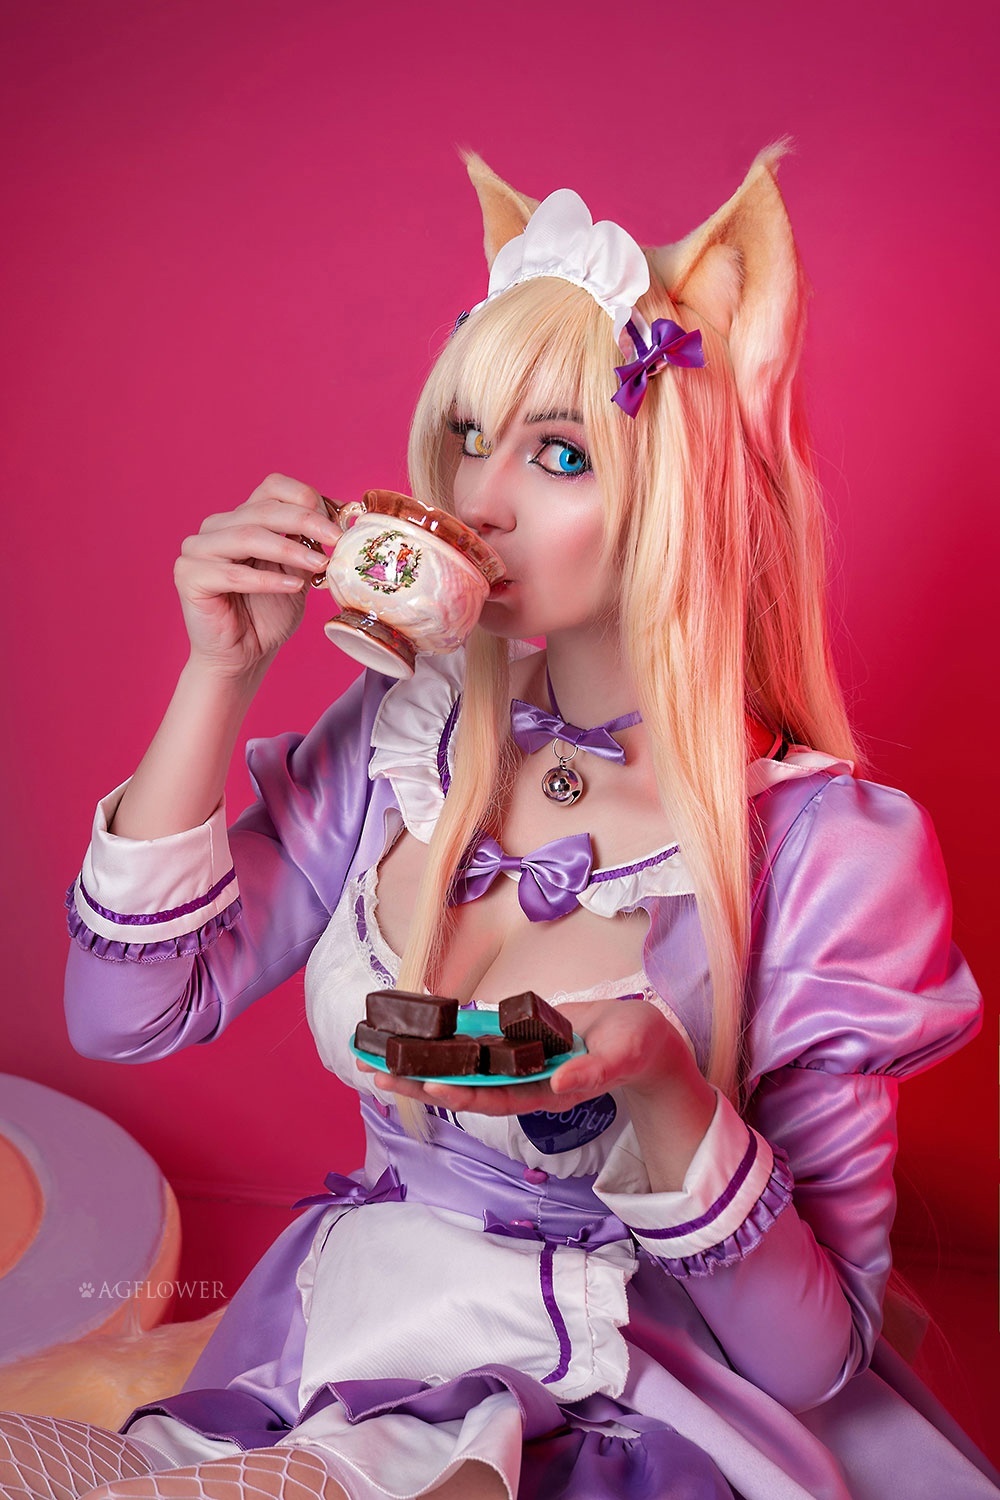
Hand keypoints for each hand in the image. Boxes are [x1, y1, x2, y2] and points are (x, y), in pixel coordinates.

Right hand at [174, 473, 343, 678]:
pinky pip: (232, 574)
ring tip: (319, 564)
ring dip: (289, 549)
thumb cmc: (267, 615)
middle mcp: (216, 527)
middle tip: (337, 538)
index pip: (272, 488)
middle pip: (263, 510)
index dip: (306, 498)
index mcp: (241, 518)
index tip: (337, 523)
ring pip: (247, 536)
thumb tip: (343, 518)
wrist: (243, 656)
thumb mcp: (298, 573)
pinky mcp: (189, 577)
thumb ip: (310, 545)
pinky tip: (292, 587)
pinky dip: (267, 579)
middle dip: (306, 521)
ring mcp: (197, 549)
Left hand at [357, 996, 699, 1118]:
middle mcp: (523, 1080)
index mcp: (545, 1090)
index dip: (459, 1093)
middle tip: (373, 1073)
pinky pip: (477, 1040)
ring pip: (462, 1064)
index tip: (427, 1085)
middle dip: (418, 1080)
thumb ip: (591, 1073)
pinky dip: (447, 1035)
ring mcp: (518, 1061)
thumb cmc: (636, 1049)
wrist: (643, 1040)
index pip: (493, 1097)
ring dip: (422, 1059)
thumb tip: (558, 1082)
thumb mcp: (619, 1058)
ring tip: (379, 1053)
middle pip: (463, 1084)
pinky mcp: (518, 1040)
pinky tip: (417, 1027)